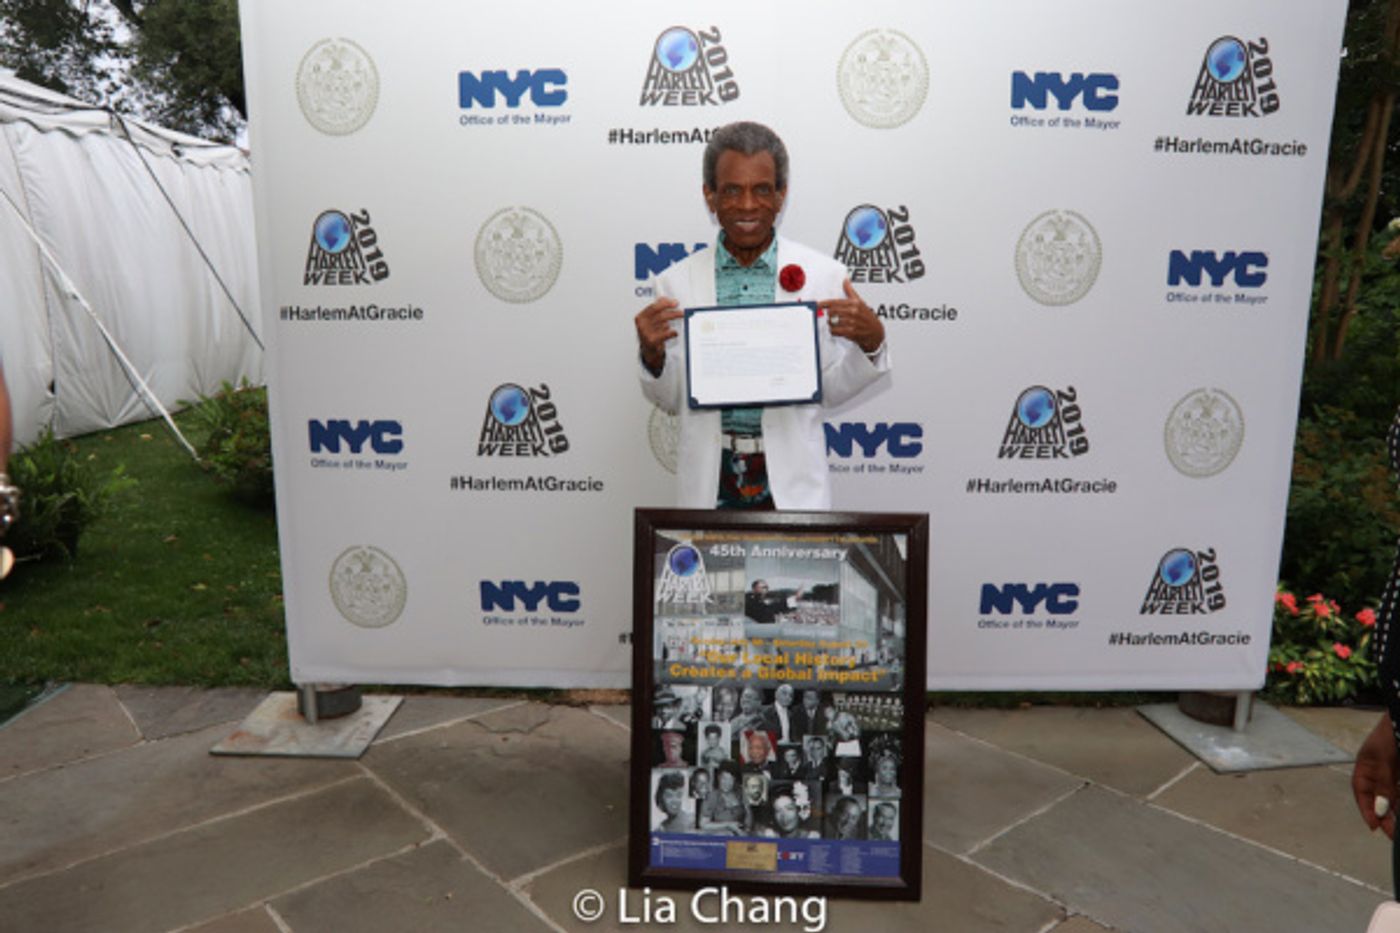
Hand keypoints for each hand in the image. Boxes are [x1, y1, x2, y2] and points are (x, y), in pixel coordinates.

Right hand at [635, 297, 682, 372]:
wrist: (648, 350)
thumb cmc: (650, 333)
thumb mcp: (650, 320)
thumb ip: (656, 309)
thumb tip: (665, 299)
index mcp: (640, 317)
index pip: (654, 307)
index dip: (665, 303)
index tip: (674, 302)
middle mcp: (642, 325)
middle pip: (660, 315)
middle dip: (673, 312)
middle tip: (681, 311)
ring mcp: (646, 333)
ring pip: (664, 323)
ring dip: (673, 321)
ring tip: (680, 318)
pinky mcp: (653, 341)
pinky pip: (666, 334)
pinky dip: (672, 332)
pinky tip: (675, 332)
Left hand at [818, 280, 884, 353]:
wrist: (876, 332)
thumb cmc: (868, 317)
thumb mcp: (860, 302)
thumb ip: (850, 292)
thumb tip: (845, 280)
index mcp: (854, 303)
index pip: (834, 302)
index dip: (824, 304)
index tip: (817, 305)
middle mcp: (853, 312)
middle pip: (831, 312)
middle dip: (829, 315)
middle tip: (831, 316)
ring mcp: (852, 322)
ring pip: (832, 322)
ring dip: (831, 324)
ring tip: (836, 324)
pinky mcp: (850, 332)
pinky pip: (835, 331)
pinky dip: (834, 331)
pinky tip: (837, 330)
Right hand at [1353, 713, 1398, 837]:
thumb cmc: (1391, 733)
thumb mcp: (1384, 760)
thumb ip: (1383, 784)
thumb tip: (1380, 808)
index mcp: (1365, 767)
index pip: (1362, 792)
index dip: (1366, 810)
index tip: (1374, 827)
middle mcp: (1377, 772)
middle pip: (1378, 798)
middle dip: (1384, 815)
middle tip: (1392, 832)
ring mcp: (1391, 772)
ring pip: (1392, 797)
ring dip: (1394, 810)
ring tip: (1397, 825)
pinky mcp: (1399, 772)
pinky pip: (1398, 791)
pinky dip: (1399, 801)